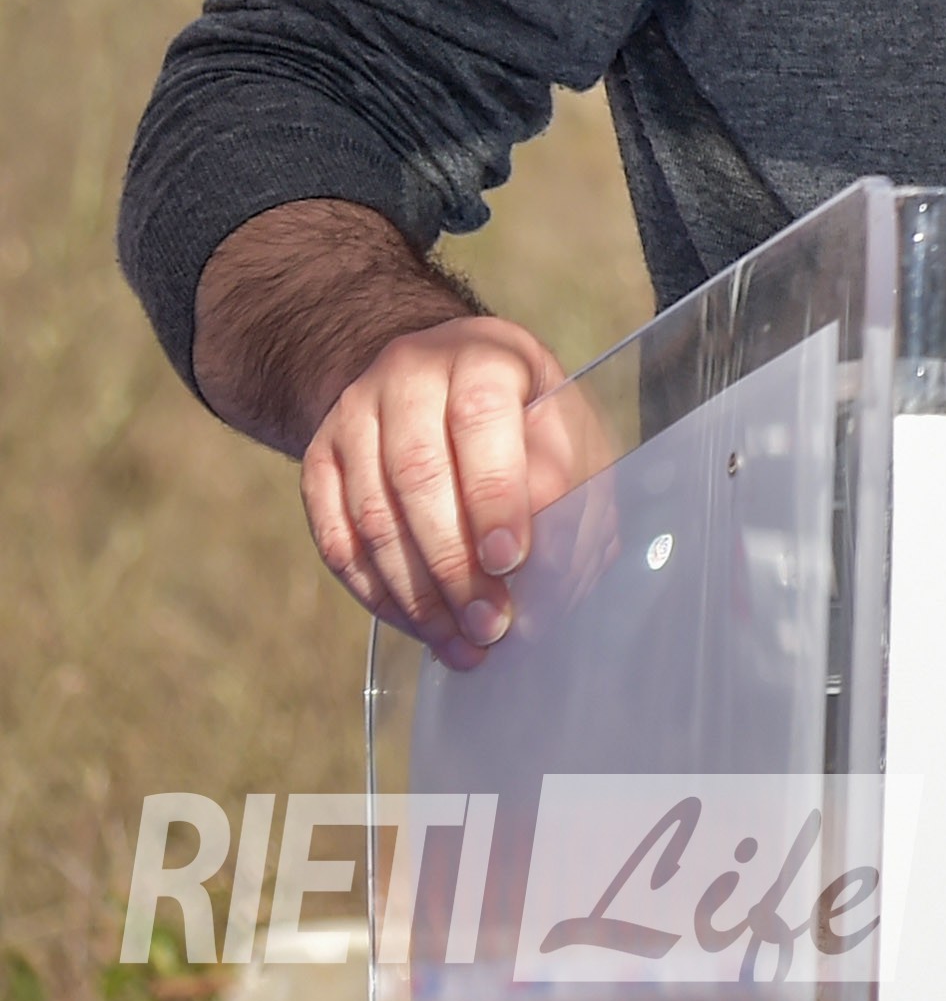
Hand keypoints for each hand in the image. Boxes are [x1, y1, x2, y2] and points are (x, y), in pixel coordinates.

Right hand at [299, 315, 591, 672]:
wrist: (436, 370)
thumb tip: (560, 565)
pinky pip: (337, 538)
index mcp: (481, 357)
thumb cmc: (523, 409)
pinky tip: (417, 626)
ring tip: (460, 643)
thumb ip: (571, 482)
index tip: (509, 561)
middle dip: (453, 564)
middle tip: (488, 624)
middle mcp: (406, 377)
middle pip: (417, 476)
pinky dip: (376, 591)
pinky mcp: (318, 460)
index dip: (493, 496)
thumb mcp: (563, 423)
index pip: (479, 422)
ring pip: (371, 516)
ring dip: (416, 593)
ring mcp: (352, 418)